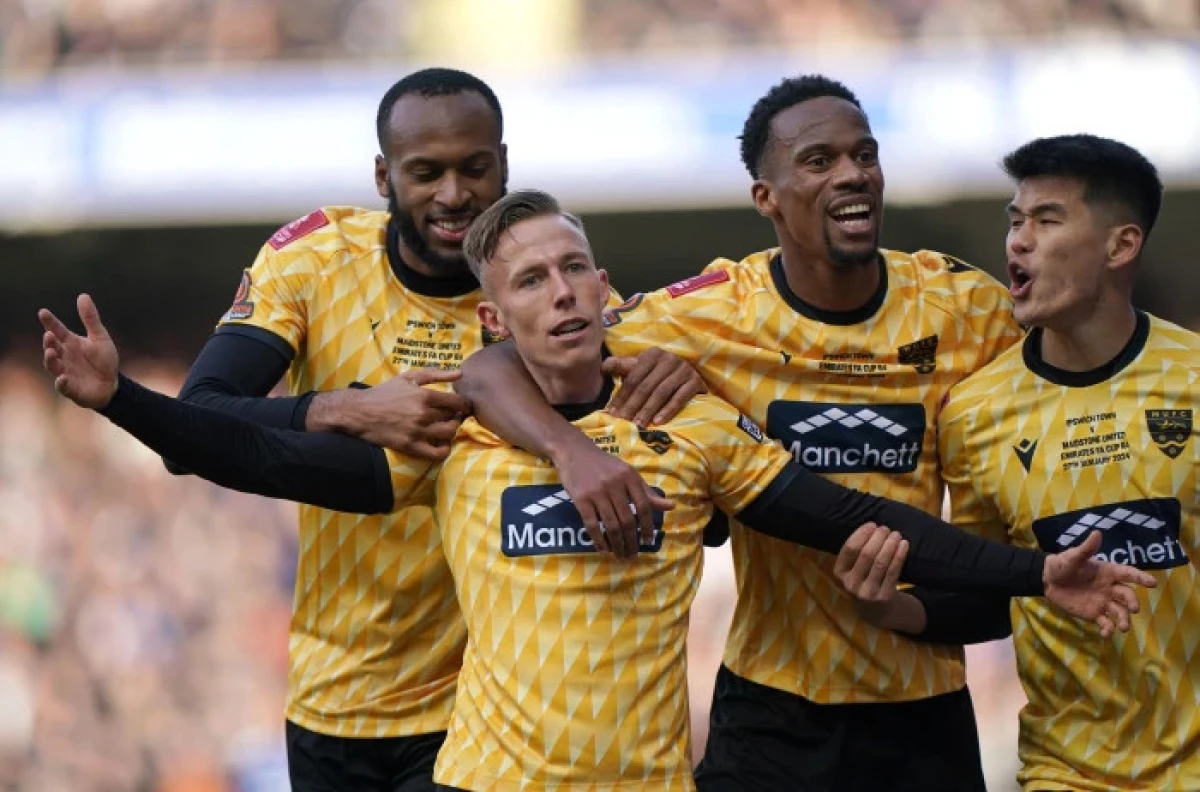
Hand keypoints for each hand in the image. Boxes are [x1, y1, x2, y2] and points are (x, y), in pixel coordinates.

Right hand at [39, 294, 119, 409]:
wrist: (112, 384)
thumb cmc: (103, 360)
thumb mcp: (100, 337)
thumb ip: (90, 319)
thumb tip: (83, 295)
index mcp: (70, 343)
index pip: (57, 330)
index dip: (50, 322)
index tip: (43, 312)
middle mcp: (64, 356)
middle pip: (52, 347)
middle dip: (49, 342)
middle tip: (49, 335)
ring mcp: (65, 372)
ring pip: (53, 366)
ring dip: (50, 359)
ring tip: (51, 351)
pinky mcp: (71, 388)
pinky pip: (62, 386)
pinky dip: (61, 382)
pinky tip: (63, 377)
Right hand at [315, 368, 471, 461]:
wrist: (359, 412)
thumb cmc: (385, 393)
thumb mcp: (408, 378)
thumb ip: (435, 374)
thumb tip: (459, 374)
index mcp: (425, 396)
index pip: (457, 402)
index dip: (463, 405)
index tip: (461, 407)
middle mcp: (424, 414)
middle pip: (454, 419)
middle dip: (457, 418)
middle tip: (452, 417)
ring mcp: (418, 431)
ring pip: (448, 434)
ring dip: (451, 432)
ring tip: (445, 428)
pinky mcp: (410, 446)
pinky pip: (436, 453)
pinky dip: (444, 450)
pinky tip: (441, 444)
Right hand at [552, 435, 674, 558]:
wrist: (574, 451)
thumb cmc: (605, 465)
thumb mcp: (628, 473)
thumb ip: (647, 492)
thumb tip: (672, 506)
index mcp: (630, 477)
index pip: (644, 506)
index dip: (648, 527)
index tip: (649, 542)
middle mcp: (615, 484)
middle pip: (628, 519)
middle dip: (632, 541)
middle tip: (633, 555)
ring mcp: (597, 492)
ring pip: (611, 525)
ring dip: (617, 544)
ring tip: (621, 556)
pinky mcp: (581, 499)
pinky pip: (591, 524)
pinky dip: (599, 540)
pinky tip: (604, 550)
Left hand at [604, 348, 705, 426]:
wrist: (692, 378)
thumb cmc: (661, 375)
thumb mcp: (642, 369)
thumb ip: (623, 368)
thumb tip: (602, 367)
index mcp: (652, 354)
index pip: (633, 378)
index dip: (621, 396)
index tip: (611, 414)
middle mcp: (668, 358)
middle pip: (646, 386)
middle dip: (632, 406)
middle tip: (623, 423)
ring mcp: (684, 369)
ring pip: (661, 392)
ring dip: (648, 410)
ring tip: (638, 425)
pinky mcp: (695, 381)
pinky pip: (680, 398)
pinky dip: (668, 410)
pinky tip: (658, 422)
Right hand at [833, 523, 908, 621]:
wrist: (876, 611)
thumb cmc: (863, 581)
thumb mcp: (852, 570)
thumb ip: (857, 552)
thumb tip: (872, 527)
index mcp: (839, 573)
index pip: (849, 548)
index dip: (862, 534)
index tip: (872, 524)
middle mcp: (851, 584)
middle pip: (866, 554)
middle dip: (878, 537)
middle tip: (886, 528)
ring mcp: (867, 592)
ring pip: (881, 562)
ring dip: (890, 545)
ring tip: (896, 534)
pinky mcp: (884, 596)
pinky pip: (893, 572)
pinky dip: (899, 555)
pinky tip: (904, 545)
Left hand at [1043, 530, 1157, 637]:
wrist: (1047, 580)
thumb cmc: (1062, 565)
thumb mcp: (1073, 556)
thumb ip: (1086, 548)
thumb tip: (1097, 532)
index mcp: (1108, 572)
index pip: (1128, 574)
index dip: (1141, 578)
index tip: (1152, 583)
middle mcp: (1110, 588)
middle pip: (1127, 595)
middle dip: (1132, 602)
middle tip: (1133, 609)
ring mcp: (1103, 602)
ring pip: (1119, 612)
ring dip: (1124, 620)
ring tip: (1123, 627)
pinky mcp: (1094, 614)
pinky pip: (1105, 623)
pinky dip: (1108, 629)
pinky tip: (1105, 634)